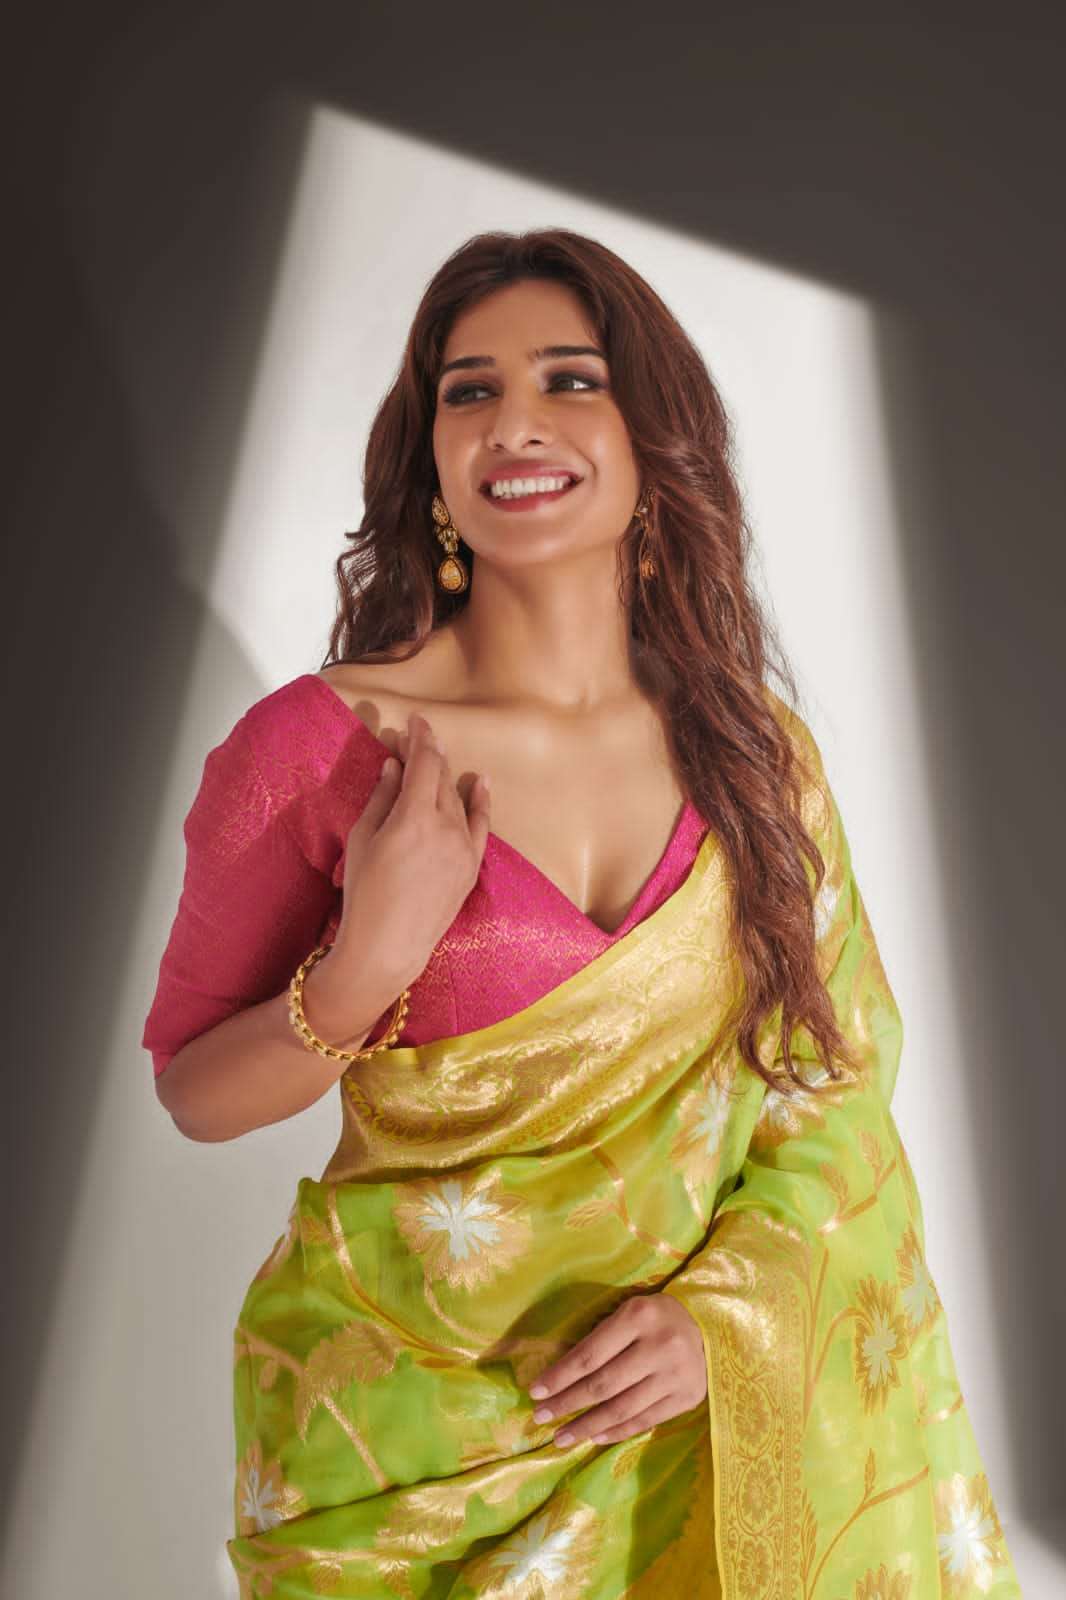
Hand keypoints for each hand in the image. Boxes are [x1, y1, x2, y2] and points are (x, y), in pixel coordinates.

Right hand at [332, 709, 491, 999]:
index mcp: (413, 818)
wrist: (388, 947)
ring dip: (444, 778)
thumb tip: (395, 764)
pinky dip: (481, 802)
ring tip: (430, 765)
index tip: (415, 721)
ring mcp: (463, 848)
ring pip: (456, 800)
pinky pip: (481, 826)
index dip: (421, 738)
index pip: (425, 763)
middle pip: (441, 777)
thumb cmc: (364, 893)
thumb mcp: (363, 839)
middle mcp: (445, 828)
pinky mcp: (472, 867)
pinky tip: (480, 782)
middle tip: (412, 741)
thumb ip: (382, 797)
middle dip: (428, 754)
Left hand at [524, 1291, 706, 1448]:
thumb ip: (601, 1338)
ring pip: (621, 1409)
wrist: (713, 1326)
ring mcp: (676, 1375)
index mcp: (638, 1316)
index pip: (590, 1354)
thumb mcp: (629, 1311)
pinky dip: (616, 1431)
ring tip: (561, 1438)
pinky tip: (594, 1437)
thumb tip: (559, 1376)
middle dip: (567, 1404)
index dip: (559, 1376)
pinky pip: (644, 1421)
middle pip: (603, 1384)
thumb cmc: (659, 1316)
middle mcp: (659, 1346)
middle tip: (540, 1420)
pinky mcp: (687, 1398)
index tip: (535, 1393)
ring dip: (586, 1426)